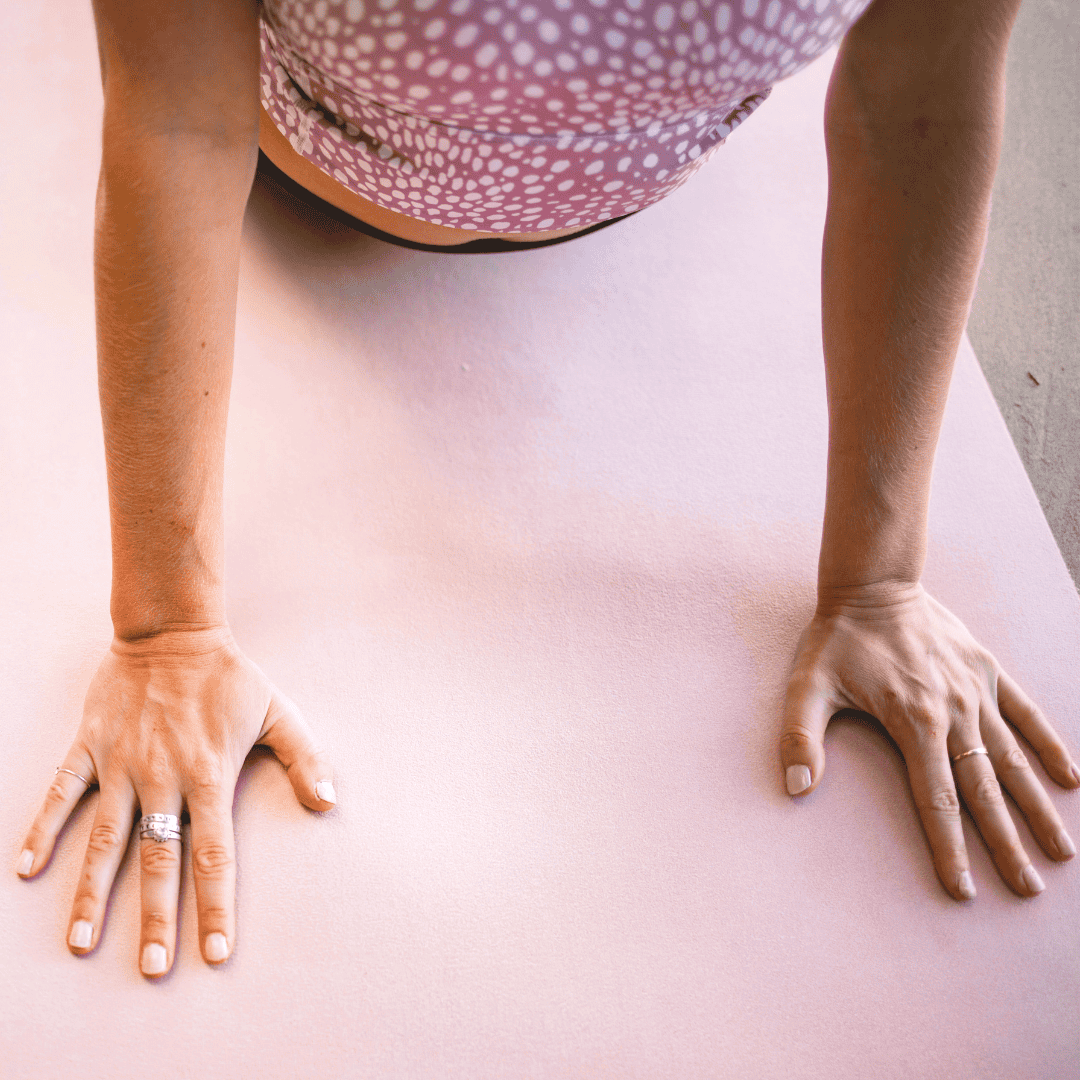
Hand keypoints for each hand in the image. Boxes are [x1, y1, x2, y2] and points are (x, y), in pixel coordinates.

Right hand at [15, 626, 335, 975]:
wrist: (173, 631)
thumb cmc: (230, 677)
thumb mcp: (279, 711)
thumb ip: (305, 758)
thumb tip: (330, 803)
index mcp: (209, 775)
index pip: (215, 855)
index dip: (216, 906)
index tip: (215, 951)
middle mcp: (163, 778)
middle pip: (159, 862)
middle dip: (157, 918)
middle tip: (154, 969)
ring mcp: (122, 764)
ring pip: (104, 840)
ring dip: (93, 893)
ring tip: (81, 943)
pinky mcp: (89, 746)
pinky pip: (60, 793)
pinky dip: (41, 828)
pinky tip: (26, 870)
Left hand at [780, 581, 1078, 899]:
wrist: (872, 584)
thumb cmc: (836, 640)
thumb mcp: (806, 685)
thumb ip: (800, 735)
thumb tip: (795, 787)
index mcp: (912, 722)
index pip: (935, 800)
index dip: (950, 848)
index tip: (965, 891)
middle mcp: (952, 712)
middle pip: (983, 790)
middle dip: (1006, 844)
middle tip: (1029, 890)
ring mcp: (974, 691)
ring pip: (1012, 759)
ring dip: (1037, 806)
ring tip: (1062, 851)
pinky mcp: (987, 669)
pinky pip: (1026, 713)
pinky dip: (1049, 744)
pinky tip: (1071, 779)